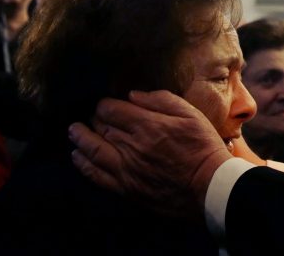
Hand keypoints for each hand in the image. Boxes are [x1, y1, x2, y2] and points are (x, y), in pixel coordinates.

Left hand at [68, 90, 243, 216]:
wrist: (210, 186)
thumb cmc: (203, 147)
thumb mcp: (191, 115)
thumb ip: (162, 101)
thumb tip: (134, 95)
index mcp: (147, 125)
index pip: (111, 110)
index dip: (105, 104)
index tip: (106, 104)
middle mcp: (132, 146)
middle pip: (100, 127)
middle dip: (93, 119)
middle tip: (91, 116)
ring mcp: (127, 169)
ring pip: (92, 150)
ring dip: (80, 139)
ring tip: (73, 131)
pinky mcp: (126, 188)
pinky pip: (96, 175)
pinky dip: (83, 164)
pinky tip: (78, 156)